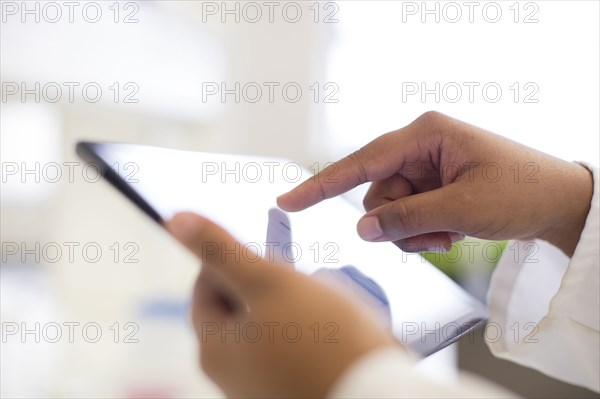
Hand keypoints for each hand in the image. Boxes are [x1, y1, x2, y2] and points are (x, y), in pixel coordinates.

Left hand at [167, 212, 395, 397]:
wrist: (375, 397)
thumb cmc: (324, 340)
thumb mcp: (267, 281)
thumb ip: (220, 250)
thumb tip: (176, 220)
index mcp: (212, 346)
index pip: (206, 283)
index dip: (235, 259)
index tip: (267, 253)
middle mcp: (226, 373)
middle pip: (237, 306)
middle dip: (268, 284)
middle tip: (299, 278)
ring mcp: (255, 387)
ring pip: (265, 326)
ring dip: (288, 306)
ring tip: (322, 305)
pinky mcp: (284, 392)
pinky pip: (286, 349)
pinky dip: (303, 332)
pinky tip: (332, 330)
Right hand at [277, 112, 592, 256]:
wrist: (559, 202)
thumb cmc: (522, 191)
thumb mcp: (463, 208)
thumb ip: (408, 218)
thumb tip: (364, 228)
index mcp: (424, 135)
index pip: (361, 163)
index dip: (321, 185)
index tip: (288, 200)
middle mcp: (419, 147)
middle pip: (375, 193)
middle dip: (397, 222)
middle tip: (432, 236)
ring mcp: (424, 168)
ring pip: (389, 210)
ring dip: (412, 231)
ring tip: (446, 236)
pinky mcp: (431, 186)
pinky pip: (405, 216)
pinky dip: (421, 232)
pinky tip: (449, 233)